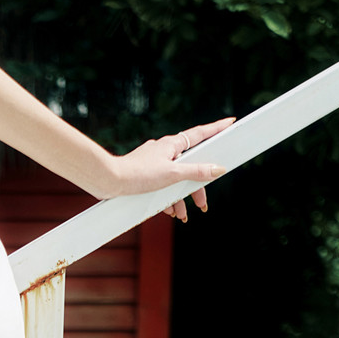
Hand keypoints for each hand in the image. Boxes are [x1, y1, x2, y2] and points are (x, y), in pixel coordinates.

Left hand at [100, 117, 234, 221]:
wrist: (108, 182)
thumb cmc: (138, 174)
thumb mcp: (172, 174)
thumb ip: (196, 172)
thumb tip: (218, 169)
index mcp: (172, 145)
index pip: (201, 134)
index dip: (217, 129)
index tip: (230, 122)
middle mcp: (164, 151)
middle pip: (190, 166)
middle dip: (197, 187)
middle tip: (203, 204)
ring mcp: (154, 163)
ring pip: (176, 179)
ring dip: (181, 197)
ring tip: (183, 214)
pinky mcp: (145, 175)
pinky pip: (163, 186)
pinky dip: (168, 198)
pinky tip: (169, 212)